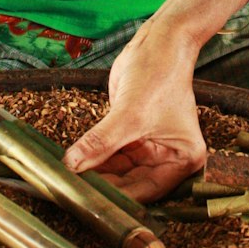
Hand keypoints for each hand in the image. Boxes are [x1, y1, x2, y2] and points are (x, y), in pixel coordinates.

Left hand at [62, 24, 205, 202]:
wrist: (158, 43)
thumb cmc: (159, 74)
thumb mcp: (129, 112)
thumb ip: (101, 142)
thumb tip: (72, 165)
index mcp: (183, 160)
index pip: (146, 191)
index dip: (117, 199)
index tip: (89, 204)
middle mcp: (168, 158)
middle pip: (131, 185)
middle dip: (103, 188)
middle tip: (72, 195)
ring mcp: (149, 148)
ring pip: (117, 172)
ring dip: (94, 175)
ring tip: (66, 184)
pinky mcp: (130, 136)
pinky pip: (109, 155)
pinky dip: (92, 159)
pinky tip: (71, 166)